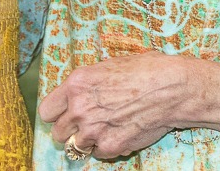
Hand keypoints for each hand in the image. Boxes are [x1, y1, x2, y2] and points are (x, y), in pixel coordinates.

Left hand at [39, 51, 203, 159]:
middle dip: (71, 129)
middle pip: (58, 132)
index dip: (56, 113)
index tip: (64, 114)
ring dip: (89, 139)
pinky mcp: (110, 146)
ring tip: (108, 127)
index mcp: (77, 84)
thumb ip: (88, 84)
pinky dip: (107, 147)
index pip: (47, 110)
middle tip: (88, 123)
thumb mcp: (109, 65)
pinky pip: (98, 153)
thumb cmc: (146, 70)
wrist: (173, 88)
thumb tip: (79, 94)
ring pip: (76, 146)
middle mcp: (80, 108)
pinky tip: (121, 132)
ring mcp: (94, 130)